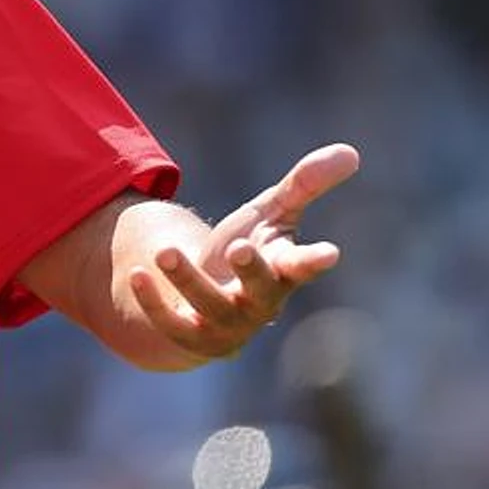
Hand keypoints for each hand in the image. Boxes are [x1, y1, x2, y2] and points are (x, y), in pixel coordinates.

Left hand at [131, 143, 359, 359]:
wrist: (203, 299)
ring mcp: (226, 324)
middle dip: (252, 270)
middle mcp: (260, 302)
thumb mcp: (271, 215)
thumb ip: (305, 185)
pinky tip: (137, 273)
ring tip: (166, 251)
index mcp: (283, 271)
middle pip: (261, 290)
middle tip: (239, 247)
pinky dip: (154, 302)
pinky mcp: (190, 336)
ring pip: (210, 305)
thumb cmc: (248, 251)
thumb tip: (352, 152)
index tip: (329, 253)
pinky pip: (172, 325)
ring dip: (188, 279)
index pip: (302, 266)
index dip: (314, 260)